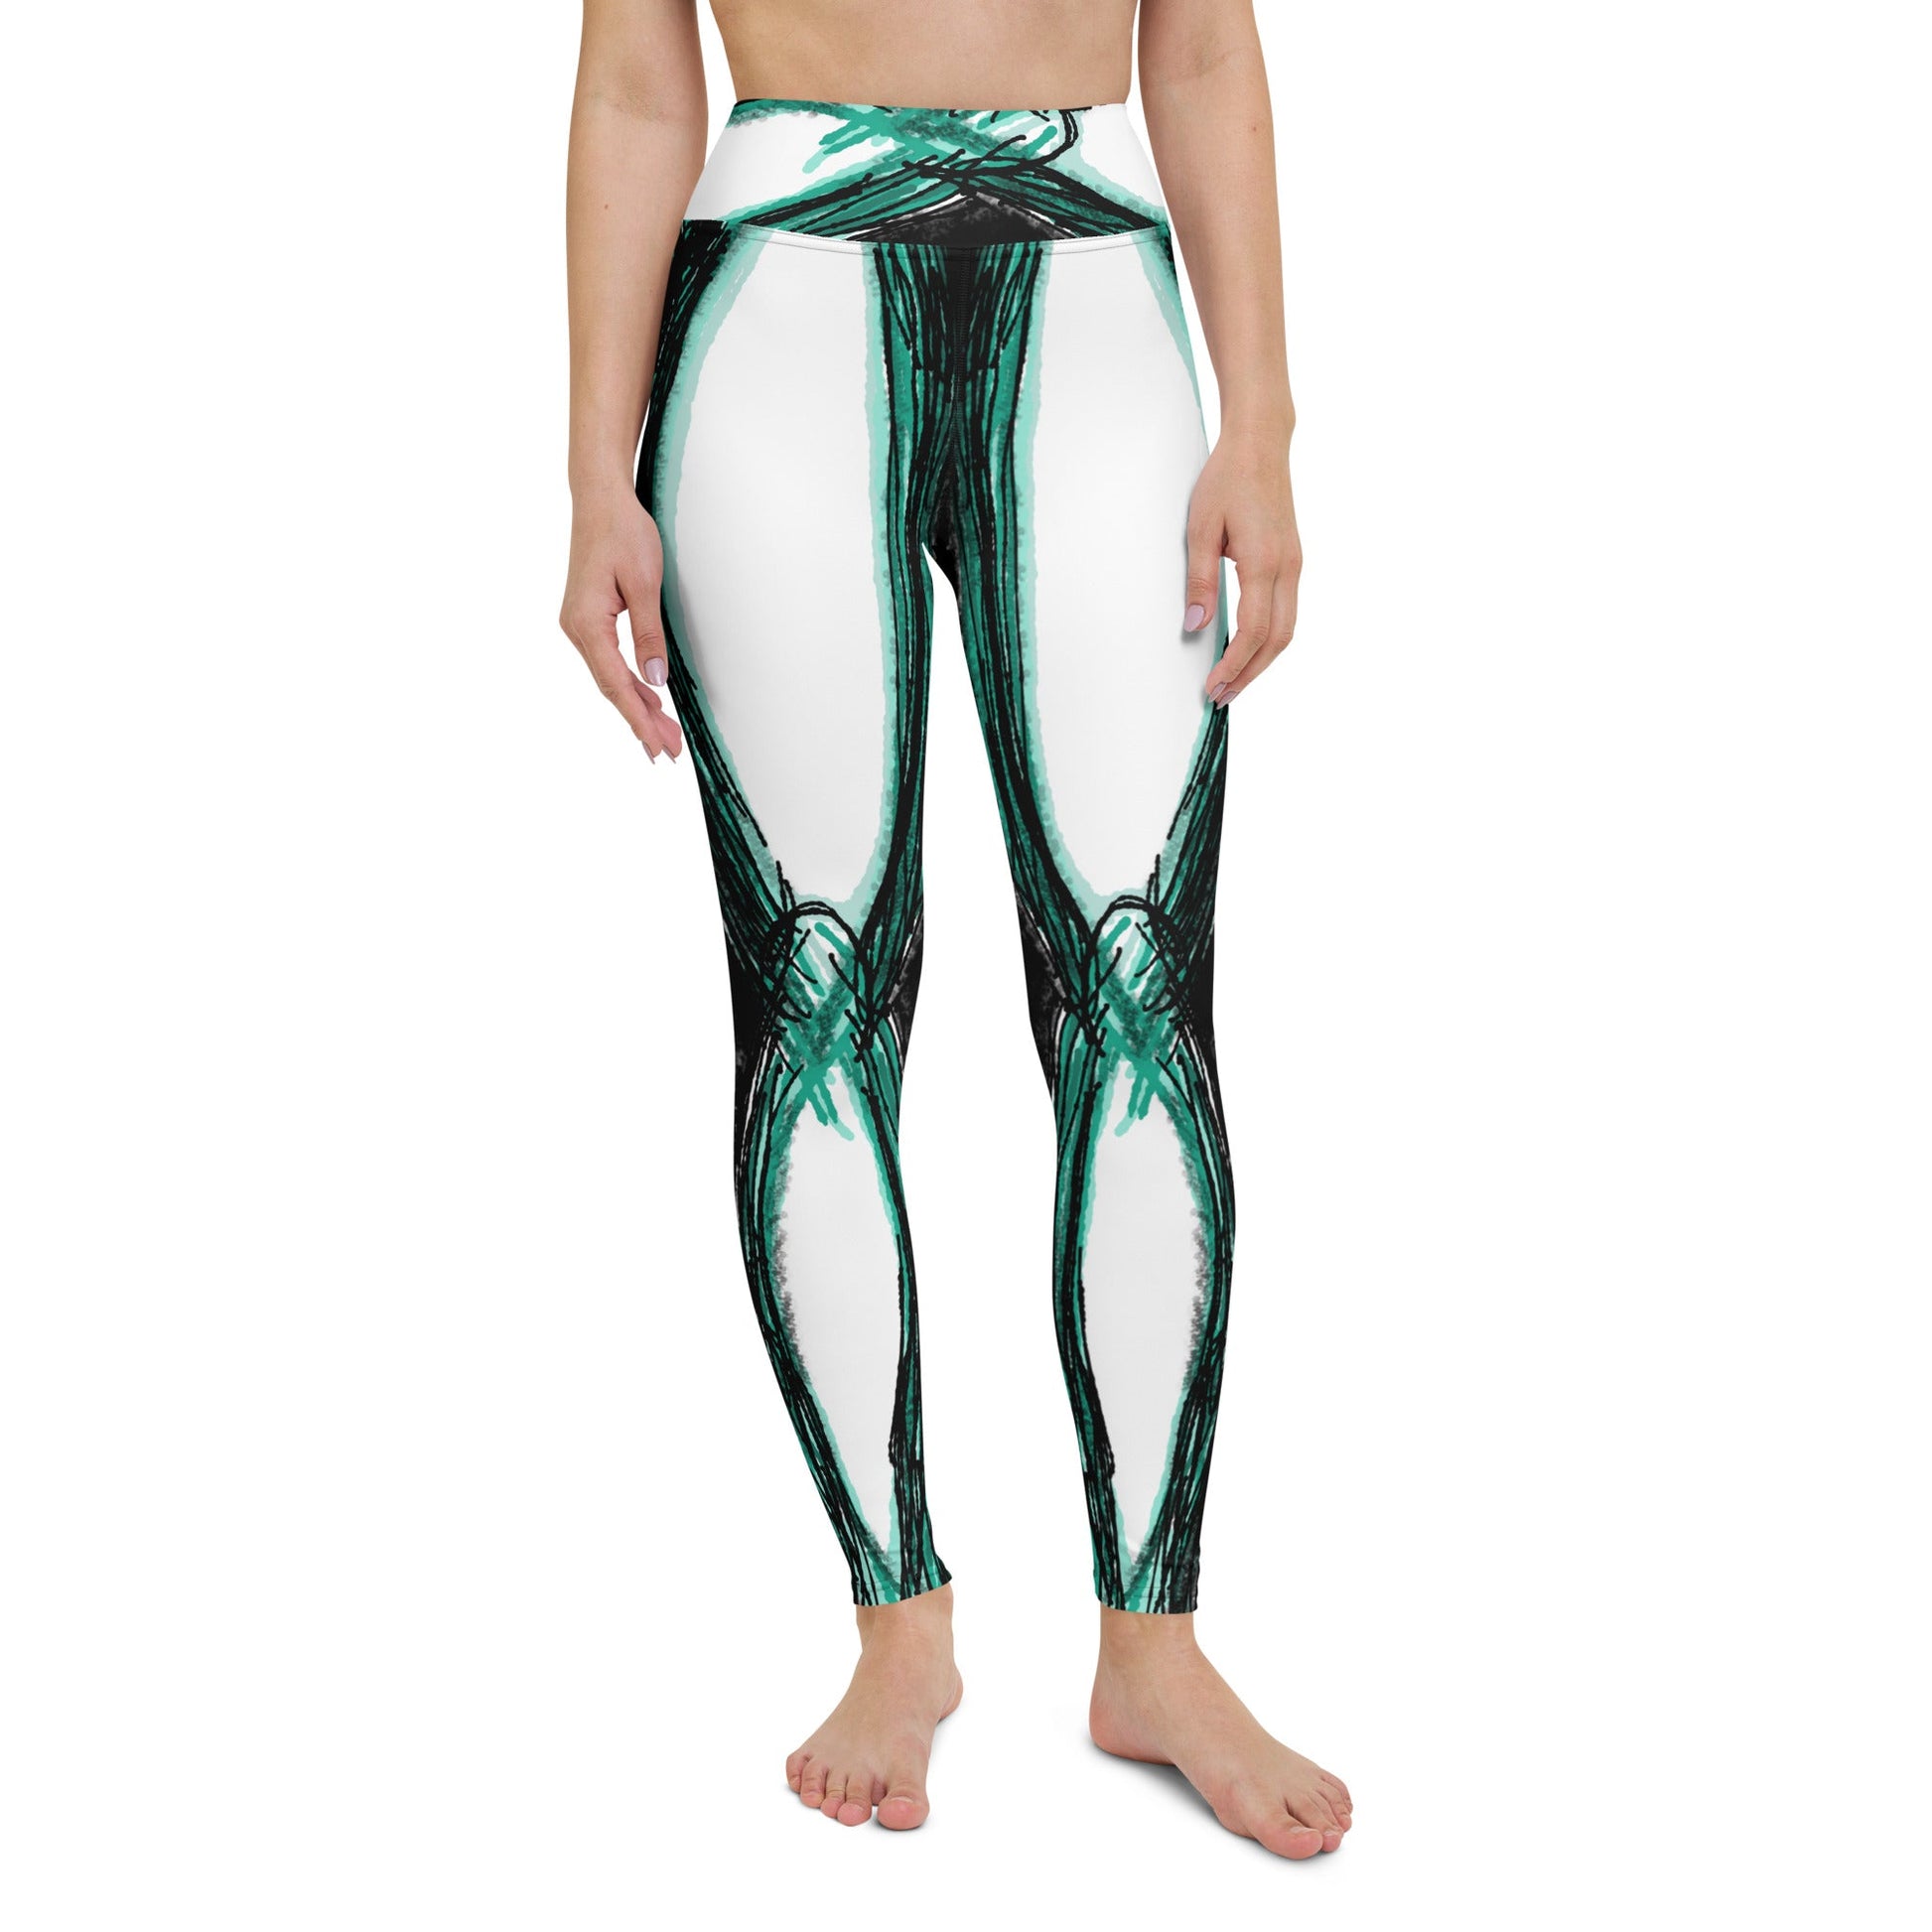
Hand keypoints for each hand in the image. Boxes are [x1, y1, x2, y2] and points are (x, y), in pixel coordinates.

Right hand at [558, 484, 684, 760]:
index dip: (639, 718)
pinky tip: (648, 699)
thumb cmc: (622, 531)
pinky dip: (629, 683)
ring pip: (611, 677)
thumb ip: (648, 634)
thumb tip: (655, 679)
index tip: (658, 746)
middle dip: (642, 721)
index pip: (616, 684)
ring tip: (665, 734)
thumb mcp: (644, 583)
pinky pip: (609, 661)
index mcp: (586, 624)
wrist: (599, 497)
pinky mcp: (588, 618)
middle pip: (612, 687)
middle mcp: (576, 629)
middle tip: (670, 751)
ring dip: (638, 705)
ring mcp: (580, 625)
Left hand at [1183, 431, 1303, 705]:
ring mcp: (1295, 565)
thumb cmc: (1229, 478)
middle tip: (1222, 695)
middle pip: (1277, 640)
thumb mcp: (1201, 527)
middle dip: (1250, 673)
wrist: (1261, 444)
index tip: (1214, 686)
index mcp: (1265, 562)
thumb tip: (1194, 624)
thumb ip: (1199, 580)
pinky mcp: (1292, 560)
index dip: (1234, 665)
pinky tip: (1248, 647)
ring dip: (1261, 660)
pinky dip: (1269, 638)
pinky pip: (1286, 611)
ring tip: (1234, 679)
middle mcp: (1288, 567)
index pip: (1253, 632)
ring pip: (1286, 629)